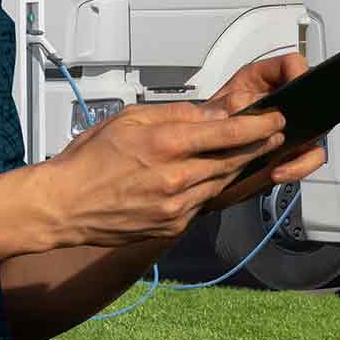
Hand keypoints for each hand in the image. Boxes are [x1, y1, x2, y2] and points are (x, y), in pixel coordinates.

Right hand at [39, 82, 291, 247]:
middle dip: (258, 145)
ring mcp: (175, 207)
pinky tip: (214, 176)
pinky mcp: (171, 226)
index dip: (260, 126)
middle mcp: (176, 178)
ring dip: (239, 167)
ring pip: (222, 183)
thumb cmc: (91, 157)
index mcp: (167, 144)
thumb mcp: (131, 117)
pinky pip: (203, 203)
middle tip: (274, 133)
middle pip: (233, 160)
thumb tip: (215, 112)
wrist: (63, 206)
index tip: (277, 118)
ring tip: (250, 151)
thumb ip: (177, 114)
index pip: (229, 133)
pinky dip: (212, 188)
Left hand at [199, 53, 326, 208]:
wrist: (202, 162)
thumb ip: (231, 104)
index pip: (292, 64)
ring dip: (301, 151)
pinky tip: (277, 172)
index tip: (296, 85)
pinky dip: (297, 167)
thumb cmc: (206, 130)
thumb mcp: (213, 111)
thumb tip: (250, 104)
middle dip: (305, 117)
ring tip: (278, 163)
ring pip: (315, 132)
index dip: (297, 72)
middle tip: (287, 131)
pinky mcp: (293, 152)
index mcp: (263, 80)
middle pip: (312, 99)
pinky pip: (308, 158)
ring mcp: (290, 127)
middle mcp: (281, 102)